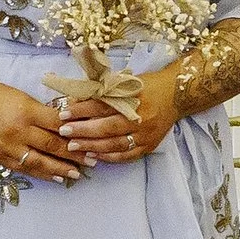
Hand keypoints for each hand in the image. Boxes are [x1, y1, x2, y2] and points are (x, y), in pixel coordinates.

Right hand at [0, 81, 85, 184]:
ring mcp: (7, 147)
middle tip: (92, 161)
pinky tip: (55, 177)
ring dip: (60, 169)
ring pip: (39, 162)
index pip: (57, 125)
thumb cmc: (1, 97)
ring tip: (76, 174)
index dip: (75, 133)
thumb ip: (46, 114)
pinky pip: (24, 169)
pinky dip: (41, 174)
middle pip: (51, 146)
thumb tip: (72, 125)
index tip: (91, 139)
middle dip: (74, 154)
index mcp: (26, 112)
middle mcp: (17, 131)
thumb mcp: (26, 99)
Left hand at [58, 68, 177, 164]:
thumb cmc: (146, 85)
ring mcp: (146, 134)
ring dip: (92, 147)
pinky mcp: (149, 145)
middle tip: (64, 133)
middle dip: (83, 131)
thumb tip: (74, 99)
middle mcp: (141, 117)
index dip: (81, 110)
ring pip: (115, 144)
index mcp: (134, 97)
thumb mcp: (125, 81)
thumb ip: (102, 91)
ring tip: (73, 147)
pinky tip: (93, 156)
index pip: (102, 105)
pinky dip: (108, 157)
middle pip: (107, 127)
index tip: (63, 113)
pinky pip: (126, 156)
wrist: (176, 95)